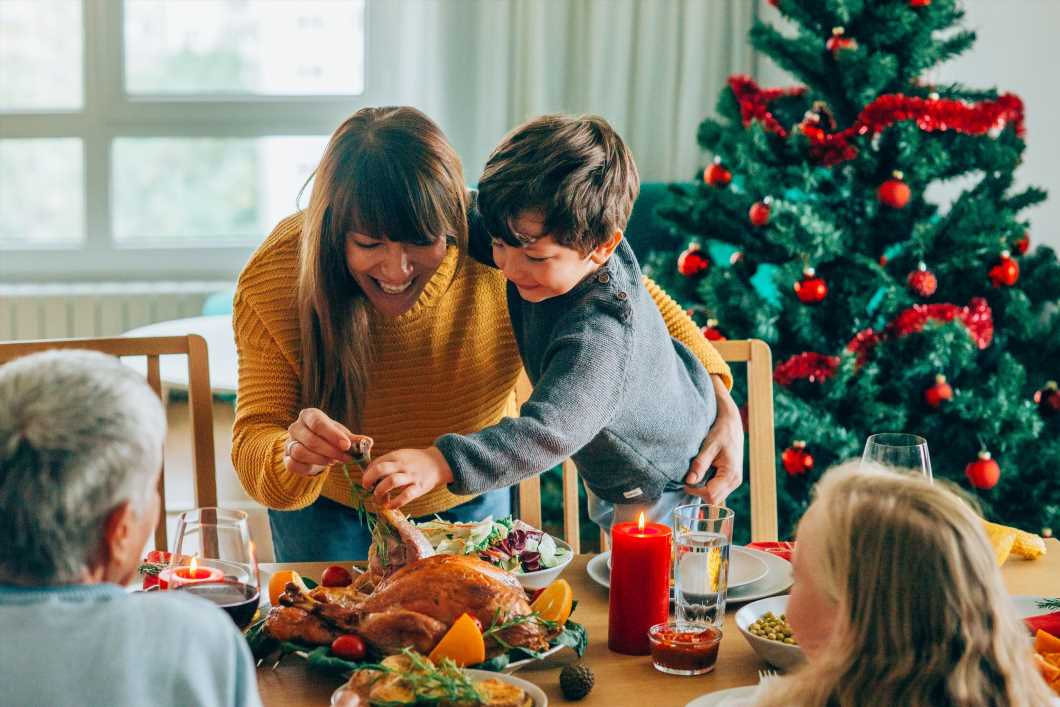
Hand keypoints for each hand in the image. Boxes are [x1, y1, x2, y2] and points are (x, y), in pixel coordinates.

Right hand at [283, 408, 358, 476]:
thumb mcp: (342, 436)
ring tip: (333, 461)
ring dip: (320, 459)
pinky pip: (294, 464)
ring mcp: (289, 443)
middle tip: (346, 458)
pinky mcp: (286, 458)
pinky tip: (322, 466)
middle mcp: (296, 427)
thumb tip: (368, 442)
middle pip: (311, 439)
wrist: (311, 449)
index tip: (347, 446)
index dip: (333, 435)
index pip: (318, 423)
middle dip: (331, 451)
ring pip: (300, 452)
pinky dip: (309, 468)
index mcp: (309, 415)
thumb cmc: (328, 438)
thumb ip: (355, 440)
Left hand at [361, 447, 453, 508]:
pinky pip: (405, 496)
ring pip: (391, 482)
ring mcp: (411, 476)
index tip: (367, 481)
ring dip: (380, 491)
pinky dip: (395, 503)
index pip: (376, 463)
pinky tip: (390, 506)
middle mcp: (402, 465)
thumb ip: (388, 463)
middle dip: (368, 480)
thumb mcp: (401, 456)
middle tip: (366, 487)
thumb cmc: (416, 461)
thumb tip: (369, 474)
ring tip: (378, 497)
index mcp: (396, 456)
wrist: (438, 462)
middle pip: (380, 470)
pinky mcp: (418, 487)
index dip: (367, 473)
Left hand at [685, 374, 743, 503]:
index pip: (710, 495)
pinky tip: (703, 472)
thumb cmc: (721, 431)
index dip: (695, 491)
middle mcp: (735, 481)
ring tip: (697, 472)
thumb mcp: (709, 445)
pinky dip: (707, 485)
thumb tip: (689, 481)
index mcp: (731, 474)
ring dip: (703, 488)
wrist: (731, 423)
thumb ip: (700, 464)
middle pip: (713, 500)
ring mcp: (734, 481)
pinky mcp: (730, 478)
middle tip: (689, 477)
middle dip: (699, 492)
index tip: (685, 482)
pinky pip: (717, 489)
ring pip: (715, 496)